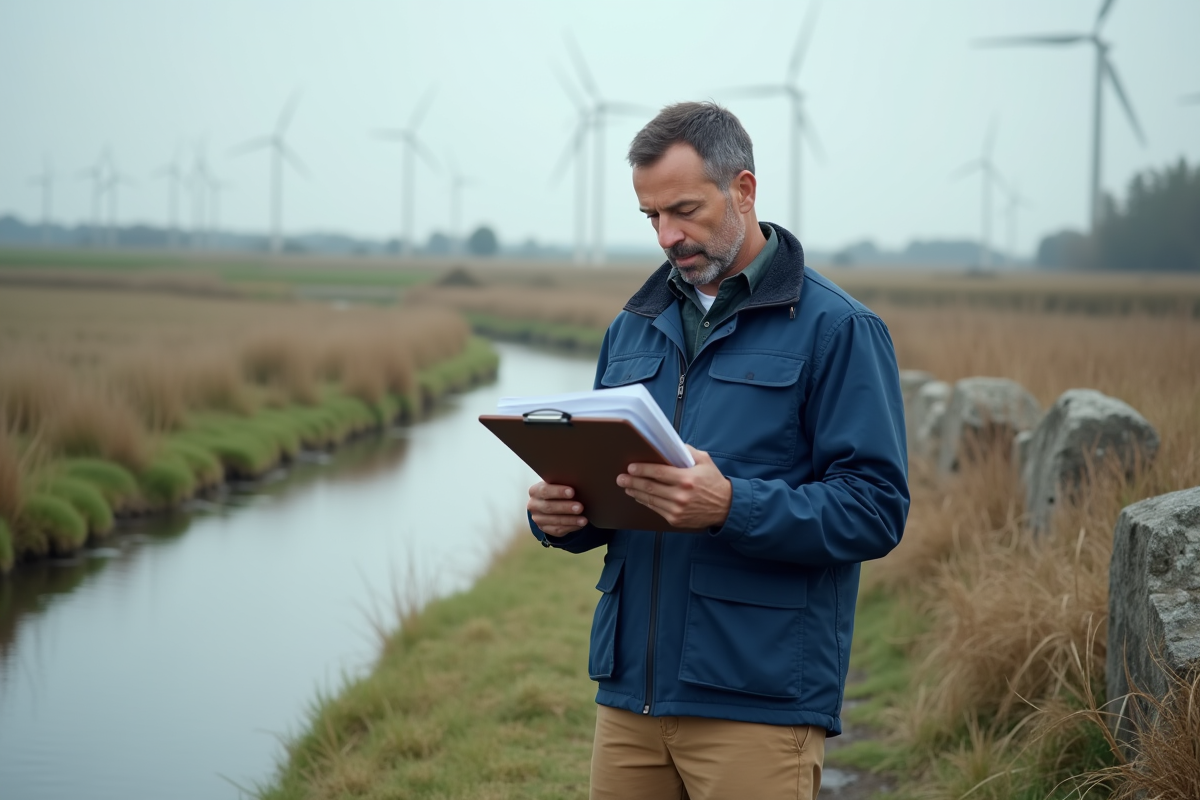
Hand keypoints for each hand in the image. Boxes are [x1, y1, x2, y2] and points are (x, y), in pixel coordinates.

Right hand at [528, 481, 587, 536]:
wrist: (551, 502)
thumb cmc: (557, 490)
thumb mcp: (557, 484)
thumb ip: (563, 483)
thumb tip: (579, 483)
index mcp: (535, 491)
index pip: (544, 491)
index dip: (558, 492)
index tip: (572, 492)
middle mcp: (534, 505)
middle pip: (549, 507)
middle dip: (566, 507)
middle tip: (580, 507)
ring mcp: (538, 519)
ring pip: (554, 520)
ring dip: (570, 520)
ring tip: (583, 519)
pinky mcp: (545, 528)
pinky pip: (557, 530)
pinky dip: (570, 527)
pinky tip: (580, 524)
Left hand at [617, 446, 731, 529]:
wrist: (726, 507)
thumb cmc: (714, 482)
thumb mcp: (704, 461)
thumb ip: (687, 451)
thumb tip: (669, 444)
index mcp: (687, 479)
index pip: (658, 473)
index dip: (642, 470)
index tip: (630, 467)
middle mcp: (680, 496)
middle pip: (650, 487)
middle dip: (632, 482)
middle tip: (621, 478)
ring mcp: (677, 509)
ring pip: (650, 500)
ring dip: (635, 492)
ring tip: (626, 487)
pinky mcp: (675, 519)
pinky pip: (655, 509)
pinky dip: (645, 502)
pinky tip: (639, 496)